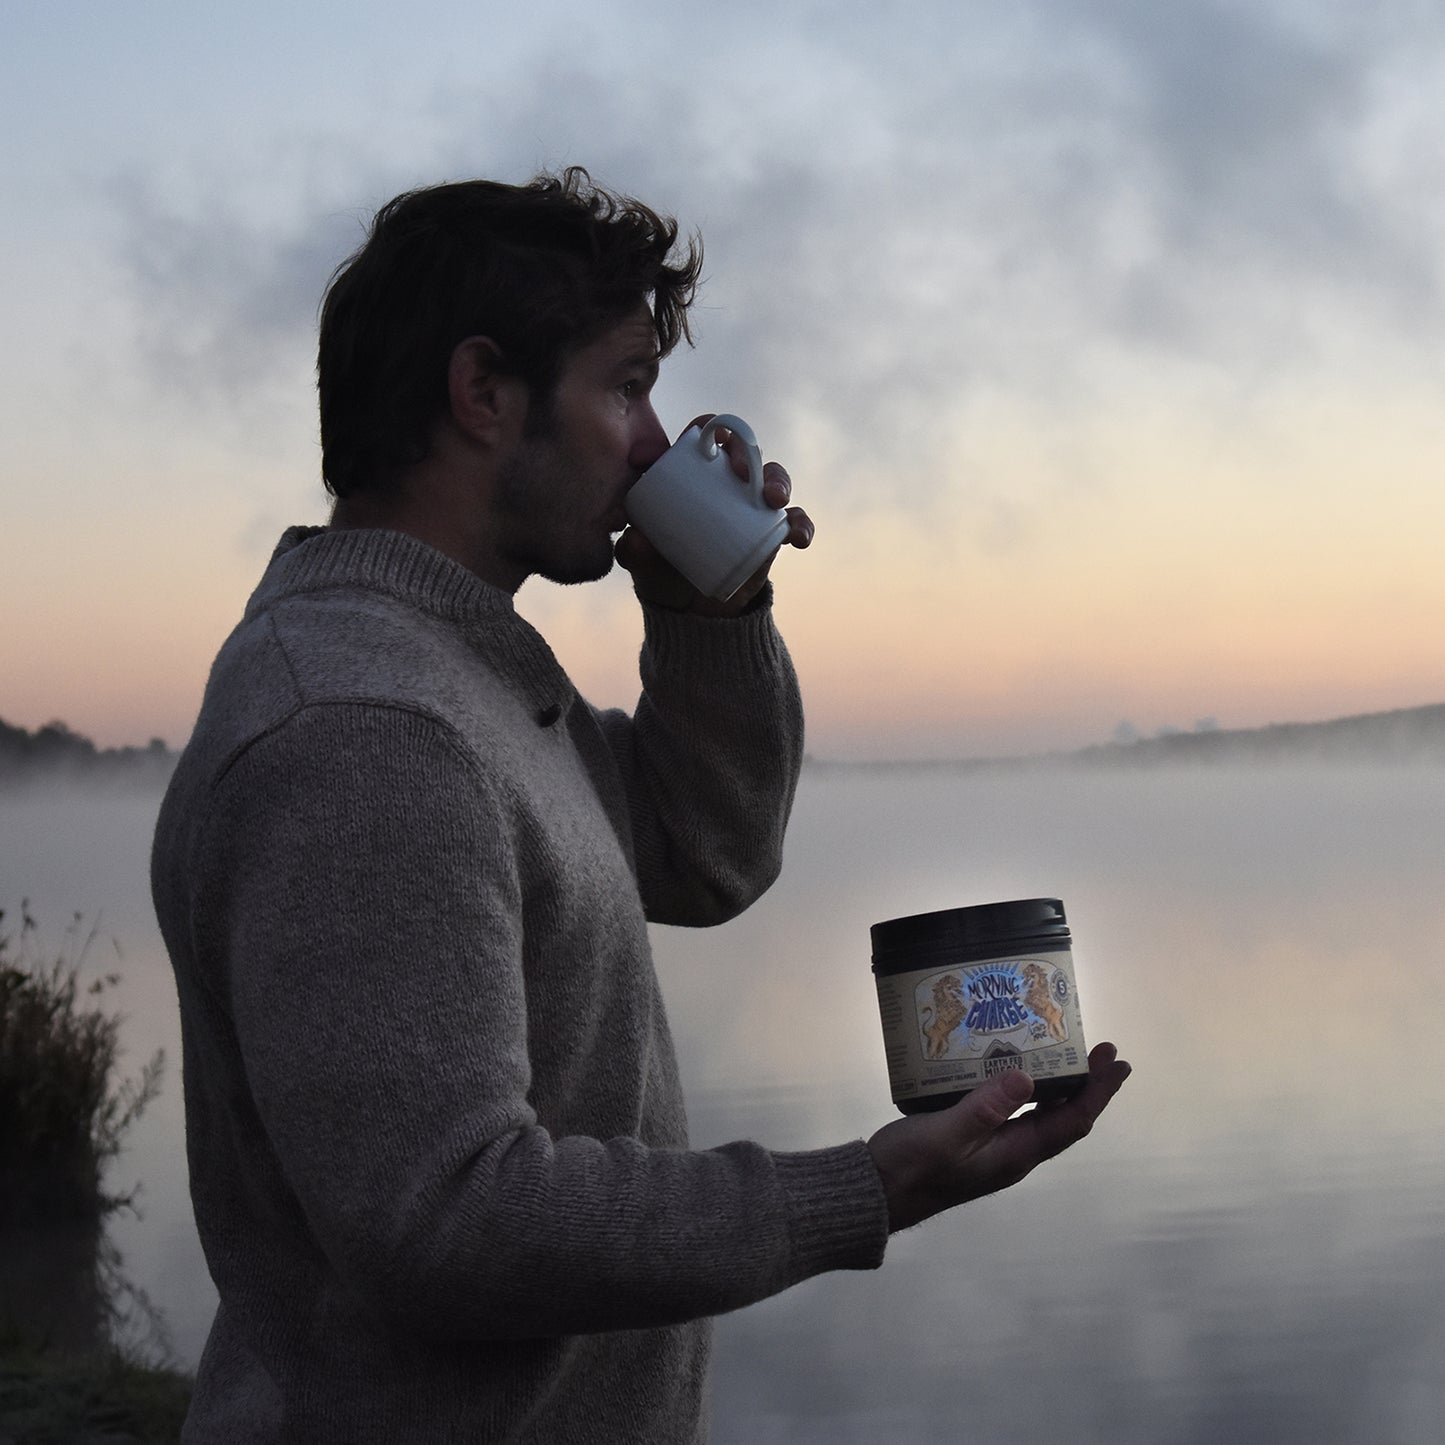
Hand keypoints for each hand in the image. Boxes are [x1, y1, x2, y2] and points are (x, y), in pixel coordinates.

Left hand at [616, 414, 813, 616]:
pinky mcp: (772, 531)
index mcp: (693, 474)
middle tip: (744, 475)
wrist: (690, 610)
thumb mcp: (640, 561)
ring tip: (776, 501)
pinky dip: (801, 525)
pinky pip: (794, 520)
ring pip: (773, 478)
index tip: (715, 442)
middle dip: (749, 454)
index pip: (706, 437)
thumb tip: (636, 540)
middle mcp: (726, 482)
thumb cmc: (660, 571)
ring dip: (779, 482)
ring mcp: (752, 505)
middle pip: (744, 451)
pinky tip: (800, 539)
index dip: (714, 429)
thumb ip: (632, 551)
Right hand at [867, 1042, 1131, 1232]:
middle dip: (1087, 1084)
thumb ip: (985, 1108)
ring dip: (1061, 1084)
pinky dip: (1028, 1087)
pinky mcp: (974, 1138)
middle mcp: (1013, 1152)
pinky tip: (1013, 1067)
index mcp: (1016, 1154)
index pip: (1072, 1121)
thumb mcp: (946, 1135)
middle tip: (1101, 1049)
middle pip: (1064, 1116)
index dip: (1098, 1092)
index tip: (1116, 1062)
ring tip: (1067, 1052)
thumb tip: (1027, 1078)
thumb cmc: (912, 1166)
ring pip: (1041, 1113)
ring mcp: (994, 1147)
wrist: (877, 1193)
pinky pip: (1014, 1110)